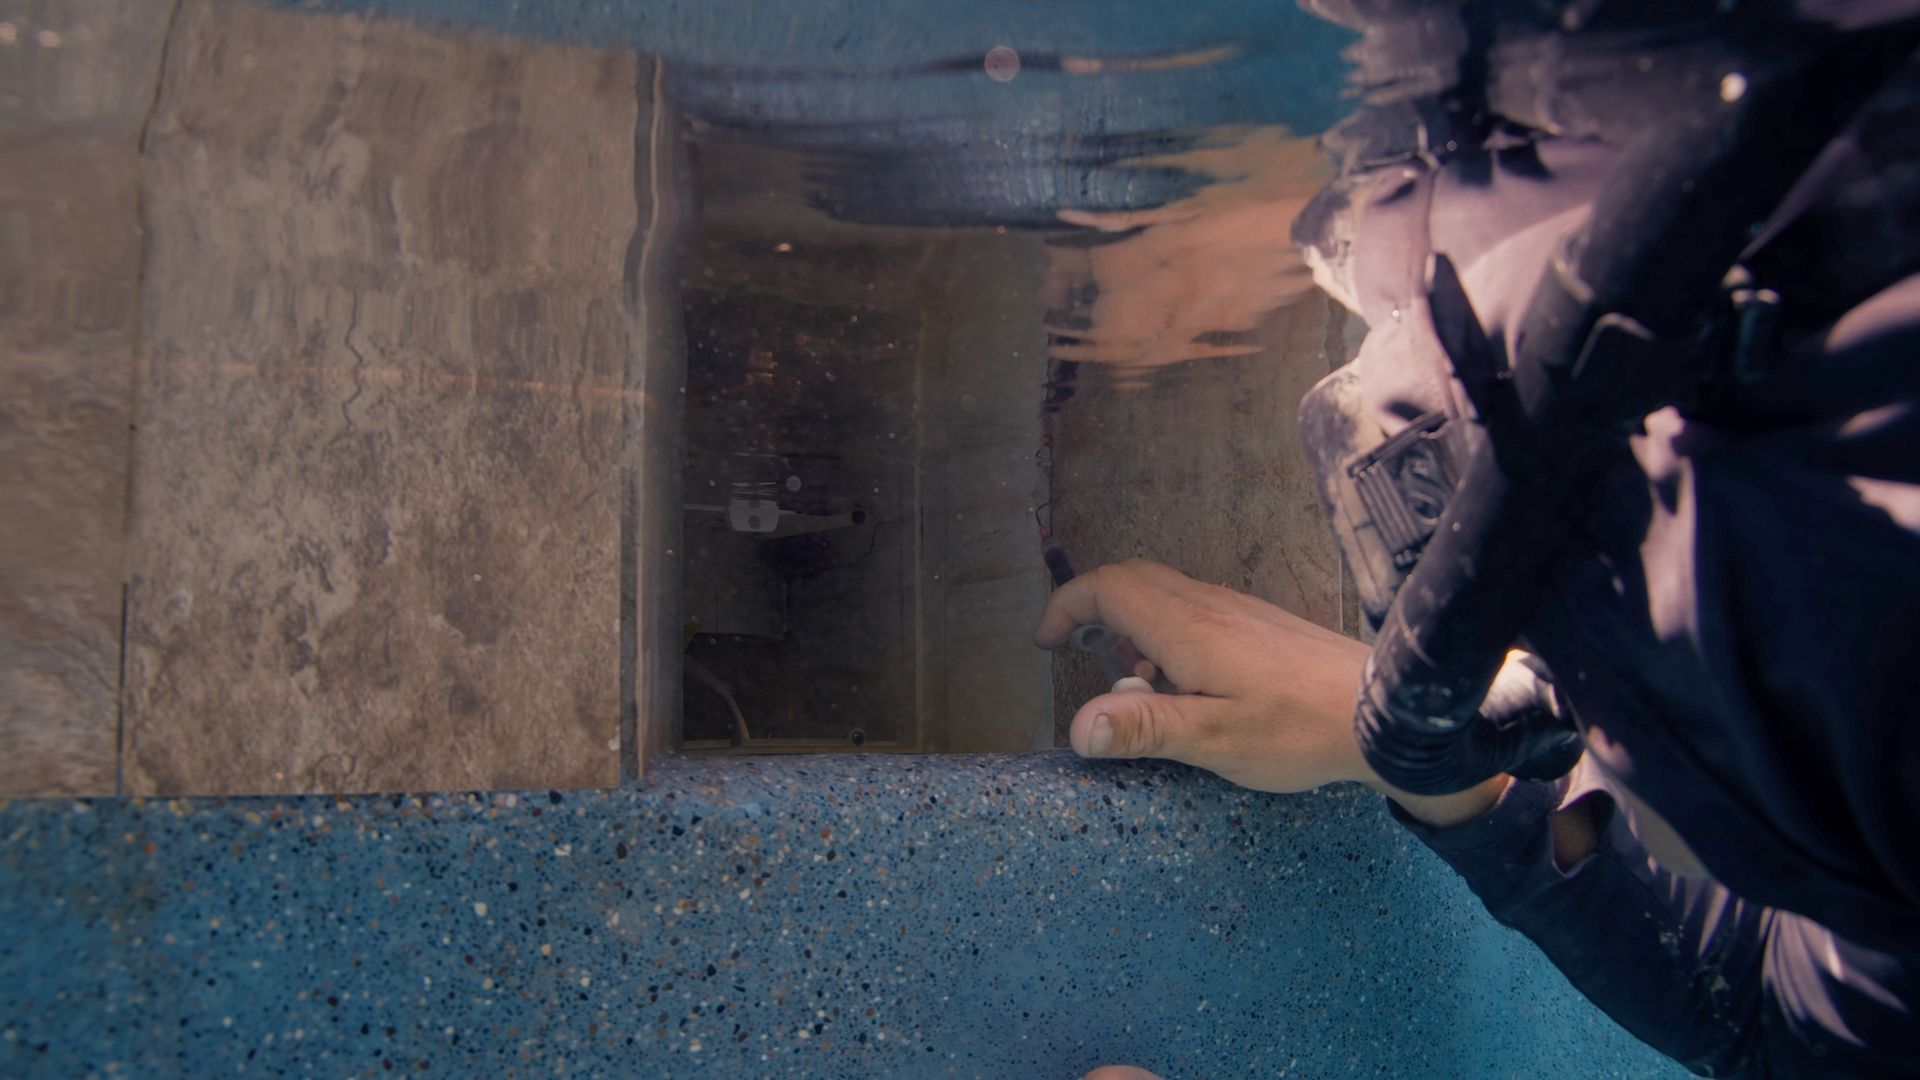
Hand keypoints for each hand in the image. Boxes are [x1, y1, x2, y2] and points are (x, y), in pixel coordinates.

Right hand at [1035, 558, 1506, 825]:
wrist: (1385, 713)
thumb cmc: (1301, 729)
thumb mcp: (1215, 739)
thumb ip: (1144, 727)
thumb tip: (1077, 727)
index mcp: (1187, 627)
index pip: (1107, 587)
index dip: (1067, 606)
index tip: (1047, 643)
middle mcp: (1209, 606)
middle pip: (1132, 580)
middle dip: (1091, 607)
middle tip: (1072, 650)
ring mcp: (1238, 611)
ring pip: (1165, 594)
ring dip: (1130, 624)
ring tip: (1131, 680)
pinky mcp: (1260, 626)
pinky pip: (1195, 611)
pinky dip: (1166, 634)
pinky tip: (1186, 684)